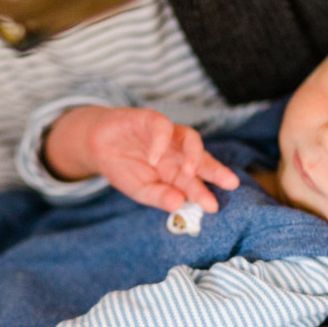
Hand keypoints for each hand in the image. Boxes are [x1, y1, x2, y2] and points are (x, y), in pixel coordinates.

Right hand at [44, 105, 238, 212]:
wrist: (97, 146)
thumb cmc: (124, 168)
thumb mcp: (140, 190)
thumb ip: (159, 197)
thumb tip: (178, 204)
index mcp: (177, 173)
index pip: (196, 183)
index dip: (204, 194)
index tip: (212, 207)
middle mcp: (178, 153)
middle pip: (202, 159)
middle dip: (216, 170)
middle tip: (230, 182)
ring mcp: (168, 135)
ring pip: (191, 138)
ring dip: (193, 154)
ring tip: (190, 171)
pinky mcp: (152, 119)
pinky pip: (162, 127)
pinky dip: (160, 142)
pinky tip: (154, 158)